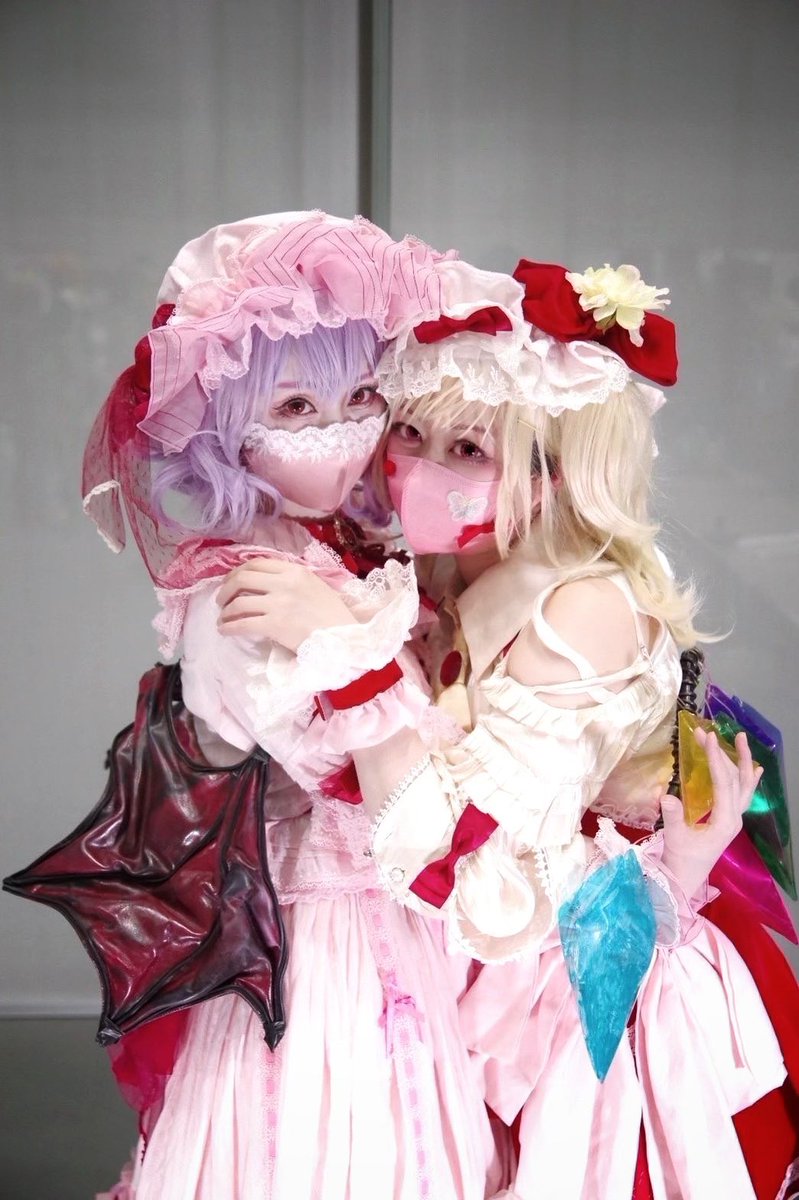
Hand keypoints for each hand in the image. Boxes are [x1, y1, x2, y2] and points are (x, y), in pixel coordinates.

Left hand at [216, 558, 355, 652]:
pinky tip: (225, 631)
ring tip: (223, 618)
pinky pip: (243, 623)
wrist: (344, 638)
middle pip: (242, 579)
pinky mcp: (274, 625)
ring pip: (239, 602)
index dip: (238, 571)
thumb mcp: (314, 586)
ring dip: (226, 611)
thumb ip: (291, 581)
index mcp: (295, 571)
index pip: (257, 563)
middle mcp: (284, 583)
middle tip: (221, 600)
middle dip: (226, 589)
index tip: (231, 580)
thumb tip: (265, 584)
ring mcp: (278, 603)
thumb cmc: (332, 615)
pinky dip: (229, 627)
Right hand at [660, 728, 762, 899]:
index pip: (723, 782)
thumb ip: (673, 817)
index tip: (707, 737)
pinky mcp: (728, 820)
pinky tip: (755, 769)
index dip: (715, 758)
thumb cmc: (680, 860)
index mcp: (724, 820)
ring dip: (742, 761)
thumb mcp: (675, 838)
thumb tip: (666, 795)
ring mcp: (733, 819)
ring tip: (741, 739)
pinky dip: (749, 780)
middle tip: (708, 732)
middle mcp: (734, 817)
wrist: (684, 880)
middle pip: (736, 779)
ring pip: (744, 785)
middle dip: (724, 753)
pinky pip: (744, 796)